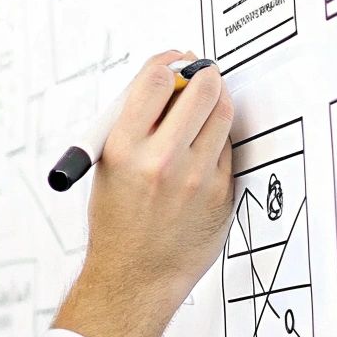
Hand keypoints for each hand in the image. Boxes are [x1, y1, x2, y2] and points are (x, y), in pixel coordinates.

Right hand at [54, 50, 234, 336]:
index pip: (155, 79)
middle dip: (203, 76)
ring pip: (222, 114)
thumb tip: (167, 81)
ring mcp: (196, 178)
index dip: (169, 61)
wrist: (135, 276)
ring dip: (216, 104)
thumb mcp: (108, 166)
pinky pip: (229, 149)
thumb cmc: (118, 221)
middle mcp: (161, 160)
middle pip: (200, 88)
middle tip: (202, 78)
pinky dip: (218, 144)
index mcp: (123, 148)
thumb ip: (134, 124)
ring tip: (204, 112)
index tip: (175, 60)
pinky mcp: (221, 193)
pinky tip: (202, 156)